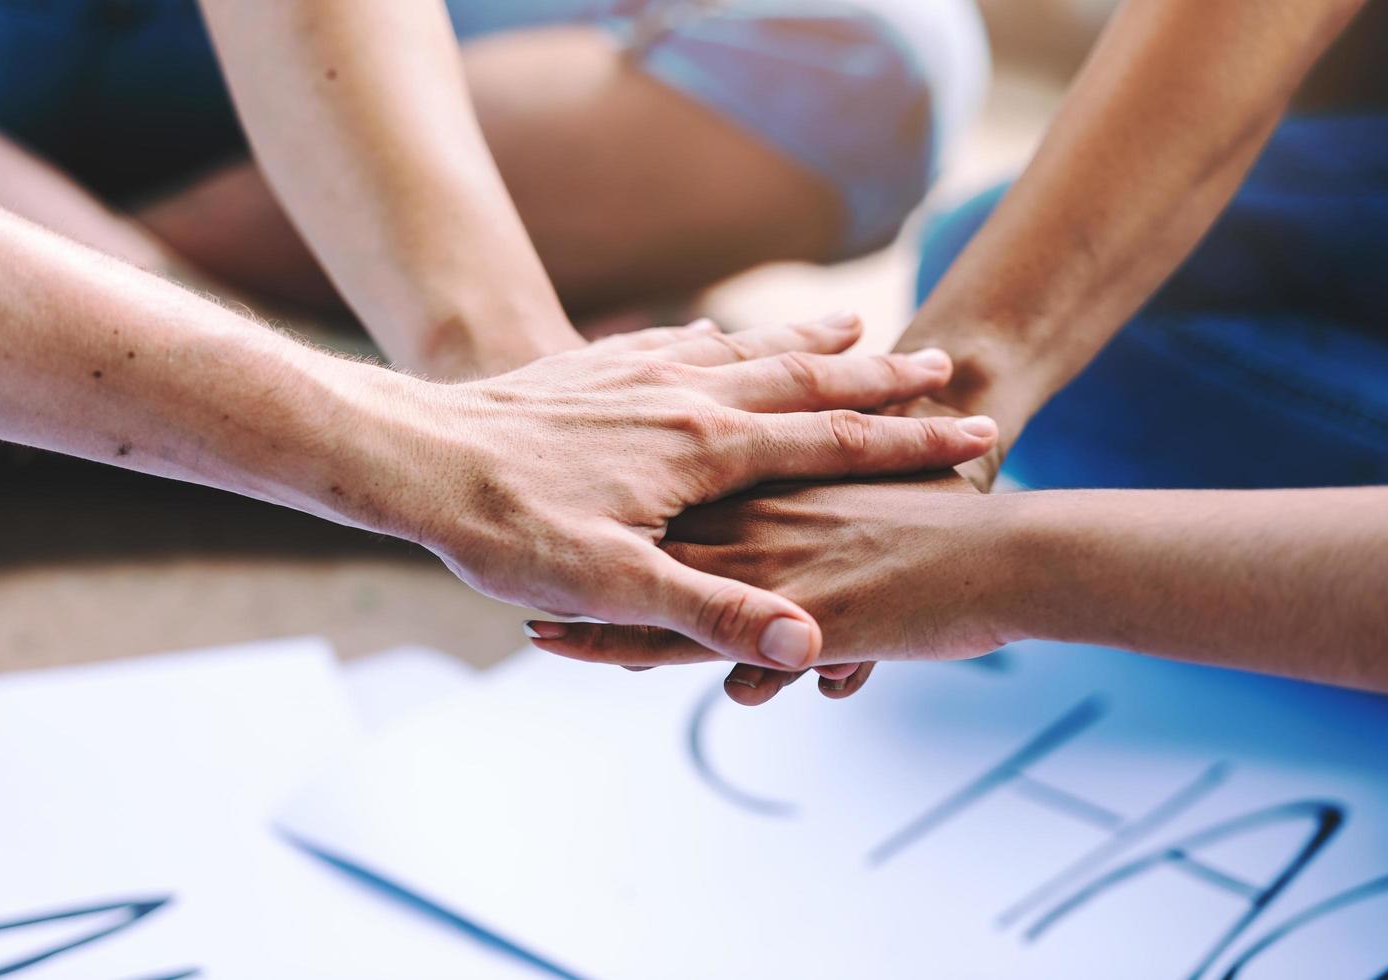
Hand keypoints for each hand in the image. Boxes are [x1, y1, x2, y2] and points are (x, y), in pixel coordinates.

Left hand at [365, 315, 998, 668]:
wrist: (411, 455)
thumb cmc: (507, 528)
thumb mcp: (612, 588)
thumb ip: (715, 617)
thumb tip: (802, 646)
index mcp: (705, 447)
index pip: (833, 439)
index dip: (910, 441)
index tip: (976, 429)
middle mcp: (685, 397)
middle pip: (803, 378)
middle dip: (877, 374)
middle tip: (938, 359)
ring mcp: (640, 375)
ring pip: (745, 350)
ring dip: (806, 342)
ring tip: (851, 325)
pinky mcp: (596, 370)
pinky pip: (679, 343)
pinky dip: (723, 336)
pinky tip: (718, 333)